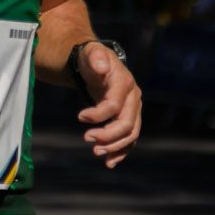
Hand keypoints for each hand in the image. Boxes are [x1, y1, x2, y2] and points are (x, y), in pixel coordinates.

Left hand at [74, 43, 142, 168]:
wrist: (98, 64)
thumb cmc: (92, 59)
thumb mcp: (91, 53)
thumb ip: (96, 57)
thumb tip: (101, 67)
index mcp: (125, 83)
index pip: (115, 106)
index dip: (97, 115)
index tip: (79, 116)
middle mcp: (134, 98)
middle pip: (127, 124)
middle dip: (107, 136)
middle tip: (87, 139)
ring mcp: (134, 109)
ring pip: (131, 134)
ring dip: (114, 147)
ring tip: (96, 152)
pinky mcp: (129, 118)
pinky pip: (130, 138)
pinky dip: (121, 151)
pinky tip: (110, 162)